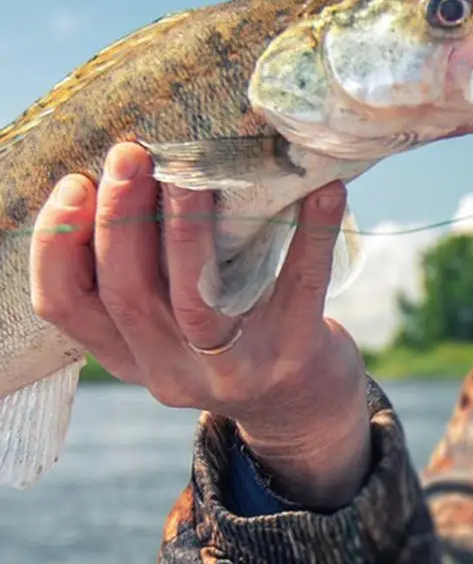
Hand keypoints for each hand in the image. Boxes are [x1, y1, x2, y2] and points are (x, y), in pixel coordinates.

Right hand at [30, 143, 370, 508]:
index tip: (74, 184)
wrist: (304, 408)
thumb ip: (150, 279)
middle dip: (122, 219)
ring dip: (188, 232)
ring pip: (196, 304)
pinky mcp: (295, 354)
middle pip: (128, 296)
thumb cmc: (233, 344)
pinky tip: (324, 191)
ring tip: (193, 174)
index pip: (68, 306)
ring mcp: (235, 369)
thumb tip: (131, 178)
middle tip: (132, 155)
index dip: (57, 246)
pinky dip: (311, 236)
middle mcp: (173, 371)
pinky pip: (300, 288)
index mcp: (132, 355)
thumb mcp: (174, 329)